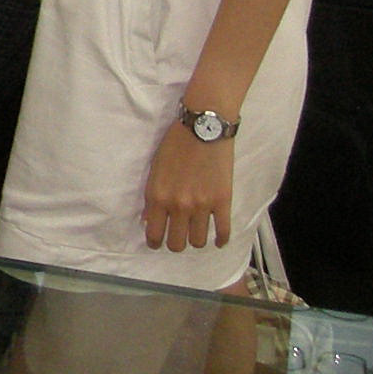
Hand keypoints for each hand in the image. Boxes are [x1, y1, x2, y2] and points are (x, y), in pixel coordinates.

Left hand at [142, 123, 232, 252]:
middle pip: (177, 243)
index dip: (155, 243)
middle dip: (175, 244)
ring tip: (195, 234)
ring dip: (196, 240)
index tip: (157, 243)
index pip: (154, 233)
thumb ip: (152, 197)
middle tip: (176, 239)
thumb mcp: (155, 169)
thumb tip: (149, 220)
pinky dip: (221, 240)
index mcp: (158, 196)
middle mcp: (179, 205)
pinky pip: (223, 231)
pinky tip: (218, 241)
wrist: (203, 129)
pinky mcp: (222, 201)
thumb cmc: (175, 144)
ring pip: (198, 241)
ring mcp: (202, 206)